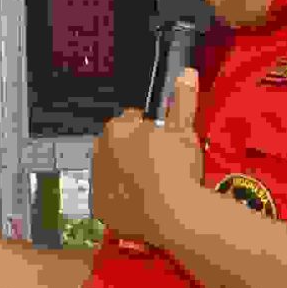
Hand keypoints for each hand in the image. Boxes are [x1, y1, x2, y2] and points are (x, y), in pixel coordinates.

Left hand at [91, 71, 203, 253]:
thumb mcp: (184, 131)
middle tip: (158, 165)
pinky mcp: (101, 207)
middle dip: (133, 151)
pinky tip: (142, 204)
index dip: (150, 131)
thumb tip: (187, 71)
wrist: (174, 216)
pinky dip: (122, 200)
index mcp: (119, 127)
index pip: (133, 120)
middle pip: (117, 145)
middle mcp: (101, 150)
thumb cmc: (178, 168)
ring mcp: (99, 180)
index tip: (163, 143)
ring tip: (152, 186)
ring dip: (126, 174)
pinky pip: (111, 199)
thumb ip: (183, 100)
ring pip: (113, 170)